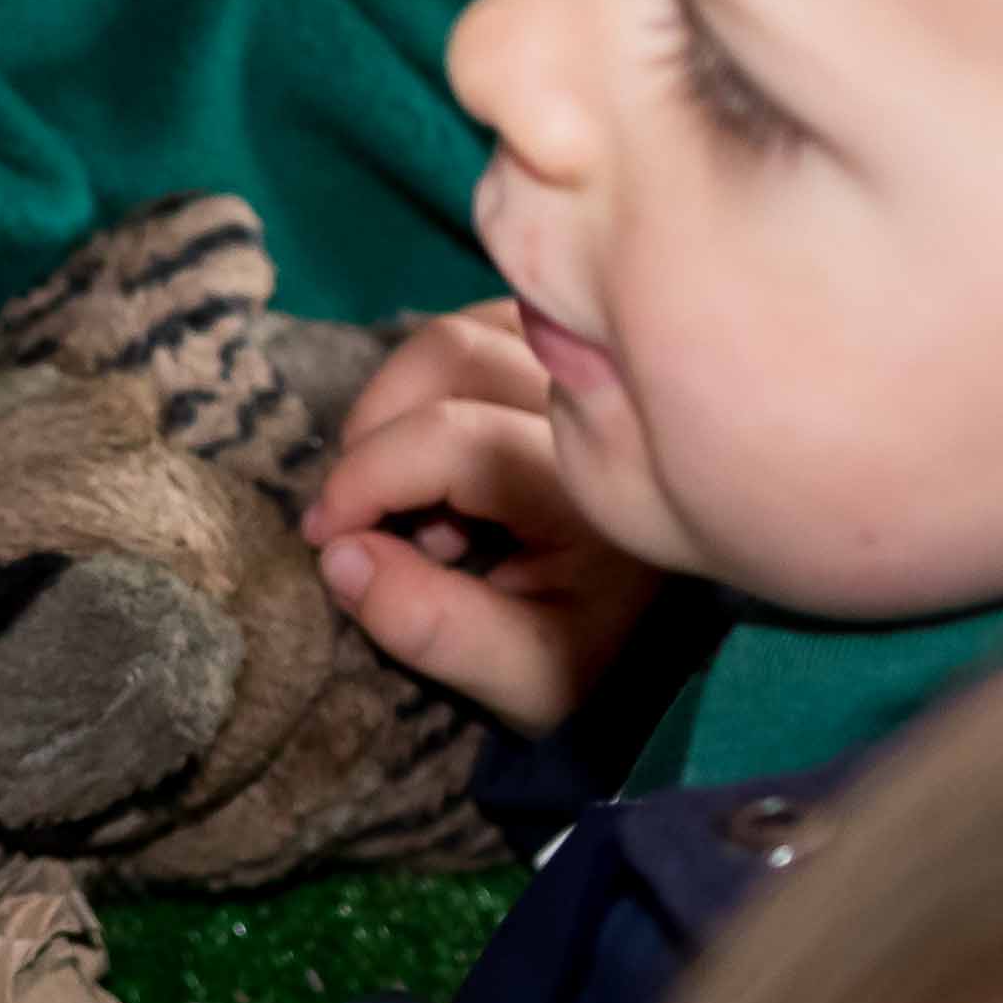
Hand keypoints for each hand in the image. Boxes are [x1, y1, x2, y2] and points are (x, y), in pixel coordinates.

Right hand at [295, 302, 669, 734]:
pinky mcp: (581, 356)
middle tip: (355, 508)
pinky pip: (487, 322)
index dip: (366, 478)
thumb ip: (434, 627)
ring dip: (400, 392)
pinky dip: (437, 370)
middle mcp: (602, 411)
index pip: (453, 438)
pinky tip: (434, 436)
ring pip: (465, 327)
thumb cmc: (595, 661)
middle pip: (453, 356)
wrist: (676, 643)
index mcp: (593, 494)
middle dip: (374, 428)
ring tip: (396, 474)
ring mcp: (595, 370)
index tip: (325, 535)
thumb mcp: (524, 680)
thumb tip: (338, 556)